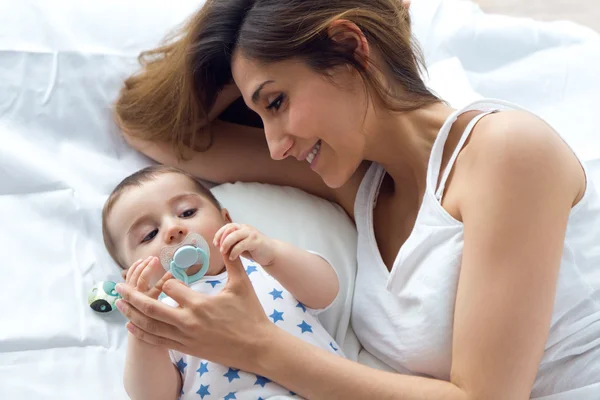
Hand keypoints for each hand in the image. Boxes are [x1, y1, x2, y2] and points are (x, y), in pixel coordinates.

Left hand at [115, 254, 274, 371]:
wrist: (257, 347)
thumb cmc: (250, 314)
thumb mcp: (242, 284)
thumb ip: (233, 262)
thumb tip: (227, 241)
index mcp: (199, 304)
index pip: (170, 288)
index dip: (164, 279)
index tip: (161, 271)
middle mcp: (188, 322)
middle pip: (151, 307)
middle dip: (132, 296)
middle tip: (119, 286)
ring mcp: (185, 338)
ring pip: (150, 326)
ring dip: (132, 314)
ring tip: (120, 304)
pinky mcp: (187, 349)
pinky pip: (158, 341)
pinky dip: (143, 333)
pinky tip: (132, 326)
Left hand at [213, 223, 277, 264]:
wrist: (271, 253)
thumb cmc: (255, 249)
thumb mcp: (241, 245)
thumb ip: (232, 243)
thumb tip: (219, 245)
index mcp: (242, 228)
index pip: (227, 226)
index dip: (219, 234)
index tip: (215, 243)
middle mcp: (246, 228)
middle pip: (229, 229)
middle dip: (222, 239)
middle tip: (219, 249)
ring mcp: (251, 234)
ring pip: (234, 236)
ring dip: (226, 244)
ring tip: (224, 253)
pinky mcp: (255, 241)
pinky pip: (241, 245)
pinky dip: (234, 251)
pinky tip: (232, 257)